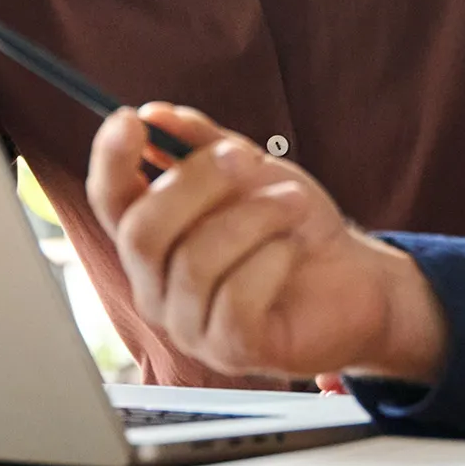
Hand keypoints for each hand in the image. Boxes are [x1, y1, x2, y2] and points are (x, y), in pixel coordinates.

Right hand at [87, 103, 449, 385]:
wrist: (355, 280)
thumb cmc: (293, 227)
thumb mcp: (250, 171)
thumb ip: (202, 144)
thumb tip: (156, 115)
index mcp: (154, 239)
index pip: (109, 201)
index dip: (110, 161)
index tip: (130, 120)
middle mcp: (156, 286)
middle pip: (142, 232)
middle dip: (197, 182)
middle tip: (245, 157)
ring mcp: (188, 324)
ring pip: (195, 262)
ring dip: (252, 216)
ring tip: (292, 201)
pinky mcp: (230, 349)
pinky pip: (236, 297)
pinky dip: (271, 259)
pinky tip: (291, 249)